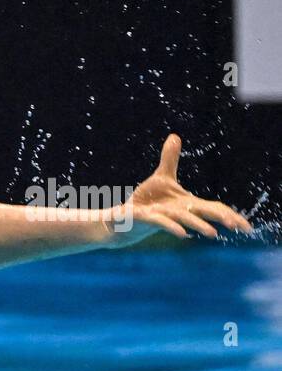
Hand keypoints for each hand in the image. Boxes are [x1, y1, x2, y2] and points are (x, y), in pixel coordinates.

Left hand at [113, 134, 252, 246]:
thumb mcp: (161, 178)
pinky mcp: (148, 219)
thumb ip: (170, 159)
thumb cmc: (146, 202)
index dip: (230, 215)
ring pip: (185, 220)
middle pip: (204, 214)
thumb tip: (175, 136)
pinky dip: (172, 226)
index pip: (213, 209)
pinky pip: (162, 223)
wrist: (123, 219)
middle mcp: (179, 213)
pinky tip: (183, 234)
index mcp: (187, 204)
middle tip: (238, 227)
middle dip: (222, 219)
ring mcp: (164, 217)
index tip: (247, 226)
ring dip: (199, 225)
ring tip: (213, 233)